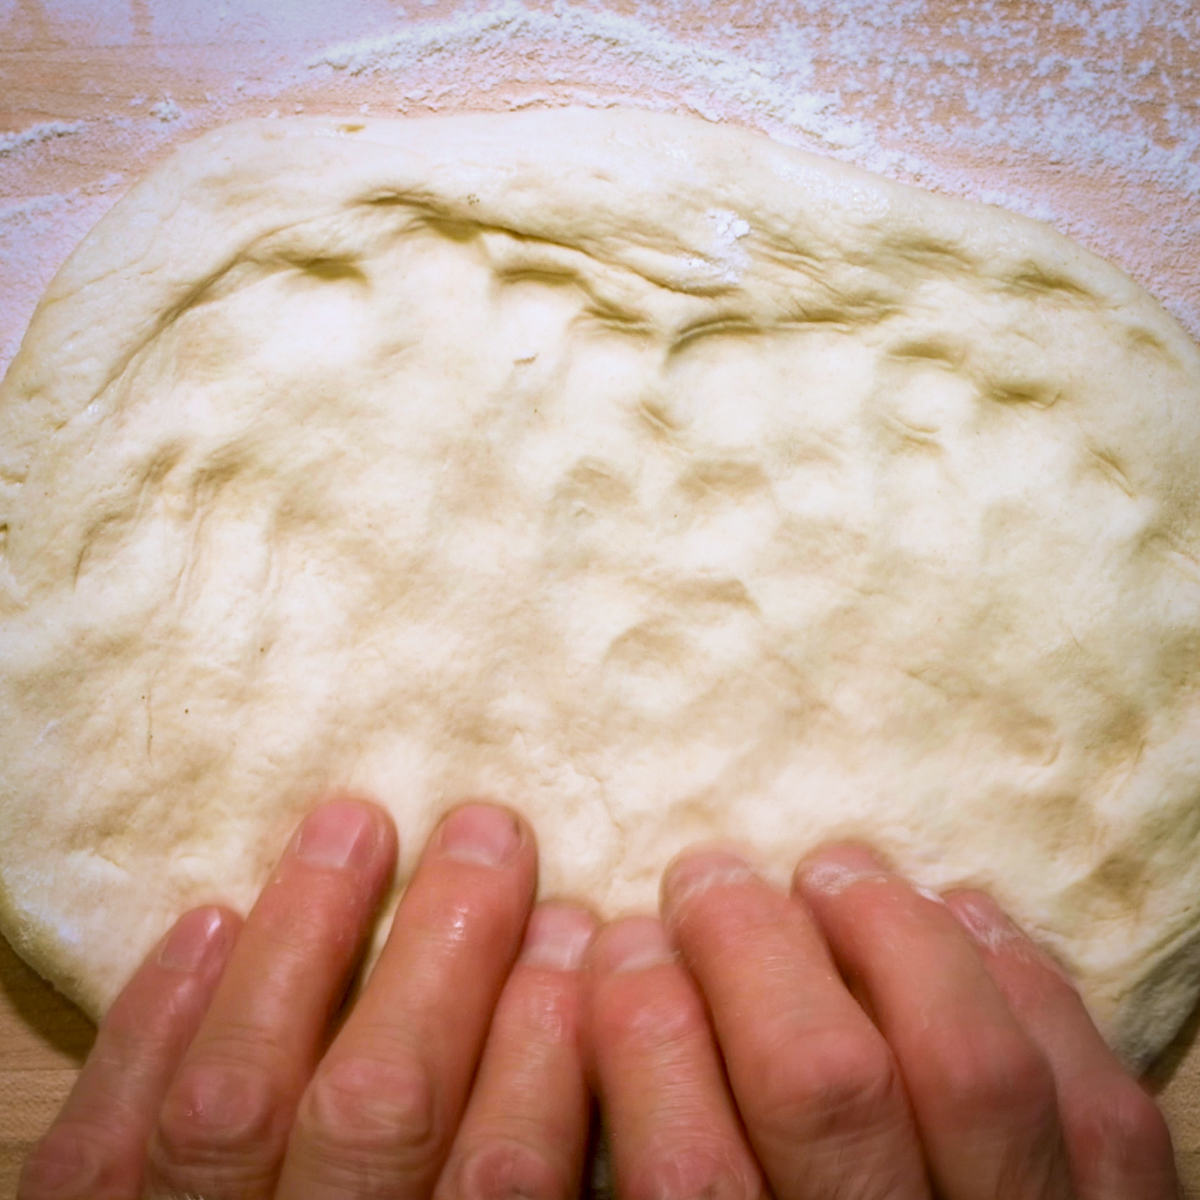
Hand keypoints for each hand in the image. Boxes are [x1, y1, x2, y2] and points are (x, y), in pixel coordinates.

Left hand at [19, 799, 597, 1199]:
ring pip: (240, 1100)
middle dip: (448, 947)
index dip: (548, 1033)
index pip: (507, 1174)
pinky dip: (150, 1021)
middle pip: (383, 1109)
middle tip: (490, 832)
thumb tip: (584, 1029)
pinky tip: (206, 919)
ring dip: (303, 940)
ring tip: (354, 823)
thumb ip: (537, 1189)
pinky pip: (102, 1145)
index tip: (580, 924)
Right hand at [586, 842, 1179, 1199]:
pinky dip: (1020, 974)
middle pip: (821, 1085)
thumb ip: (671, 1159)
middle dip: (746, 940)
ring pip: (969, 1064)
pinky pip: (1090, 1094)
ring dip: (887, 929)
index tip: (620, 940)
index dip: (637, 1022)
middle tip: (706, 876)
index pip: (686, 1172)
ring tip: (832, 871)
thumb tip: (619, 985)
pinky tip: (962, 913)